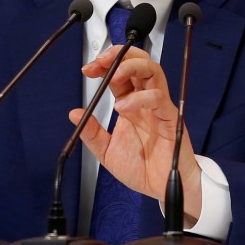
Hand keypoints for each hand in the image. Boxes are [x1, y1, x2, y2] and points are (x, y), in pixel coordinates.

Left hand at [72, 46, 203, 225]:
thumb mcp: (107, 152)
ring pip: (153, 71)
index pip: (119, 74)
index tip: (88, 69)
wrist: (161, 189)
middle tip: (101, 62)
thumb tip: (74, 114)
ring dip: (132, 67)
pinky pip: (159, 99)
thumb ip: (92, 133)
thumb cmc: (141, 169)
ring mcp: (158, 108)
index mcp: (130, 105)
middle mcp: (145, 101)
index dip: (104, 66)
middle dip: (120, 56)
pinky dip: (141, 98)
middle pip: (139, 63)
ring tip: (115, 75)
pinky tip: (124, 107)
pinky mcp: (170, 118)